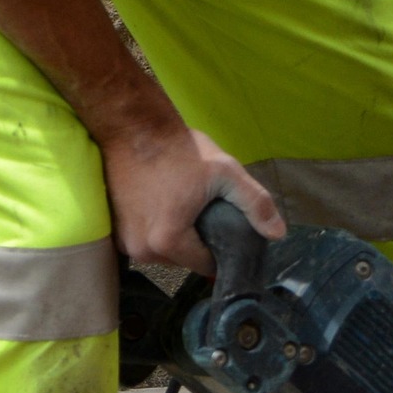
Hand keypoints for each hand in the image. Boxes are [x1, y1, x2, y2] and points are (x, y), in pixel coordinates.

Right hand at [101, 120, 283, 273]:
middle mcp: (142, 250)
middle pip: (183, 260)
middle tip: (205, 214)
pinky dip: (156, 230)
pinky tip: (164, 207)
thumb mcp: (226, 172)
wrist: (133, 126)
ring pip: (163, 252)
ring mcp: (124, 241)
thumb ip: (256, 204)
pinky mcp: (114, 229)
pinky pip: (145, 240)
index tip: (225, 231)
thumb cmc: (180, 149)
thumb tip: (278, 234)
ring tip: (184, 209)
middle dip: (197, 242)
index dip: (220, 250)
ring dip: (176, 237)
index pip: (204, 265)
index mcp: (169, 241)